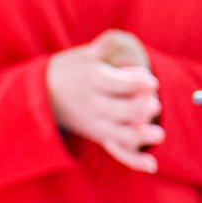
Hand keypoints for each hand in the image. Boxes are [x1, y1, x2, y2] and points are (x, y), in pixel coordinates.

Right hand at [47, 30, 162, 172]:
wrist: (43, 95)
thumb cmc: (71, 70)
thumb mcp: (84, 55)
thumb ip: (105, 46)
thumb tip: (117, 37)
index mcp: (92, 80)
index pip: (115, 84)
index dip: (136, 83)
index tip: (151, 82)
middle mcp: (93, 104)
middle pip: (118, 111)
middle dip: (139, 109)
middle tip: (154, 104)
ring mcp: (96, 123)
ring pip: (118, 134)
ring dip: (139, 136)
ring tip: (158, 134)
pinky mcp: (99, 136)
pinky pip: (116, 151)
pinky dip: (134, 160)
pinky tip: (152, 165)